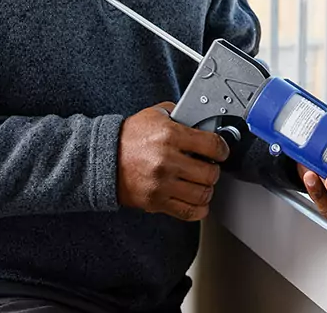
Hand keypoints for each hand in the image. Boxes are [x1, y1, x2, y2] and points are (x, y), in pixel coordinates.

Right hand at [117, 102, 229, 221]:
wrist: (104, 157)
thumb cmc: (130, 136)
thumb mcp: (156, 114)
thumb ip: (180, 115)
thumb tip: (202, 120)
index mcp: (170, 135)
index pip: (212, 145)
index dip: (222, 149)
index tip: (221, 151)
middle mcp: (167, 161)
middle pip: (210, 173)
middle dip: (214, 170)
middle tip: (210, 167)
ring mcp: (161, 184)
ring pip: (202, 194)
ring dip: (207, 189)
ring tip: (202, 183)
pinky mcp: (155, 202)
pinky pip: (188, 212)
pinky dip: (199, 209)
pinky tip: (197, 200)